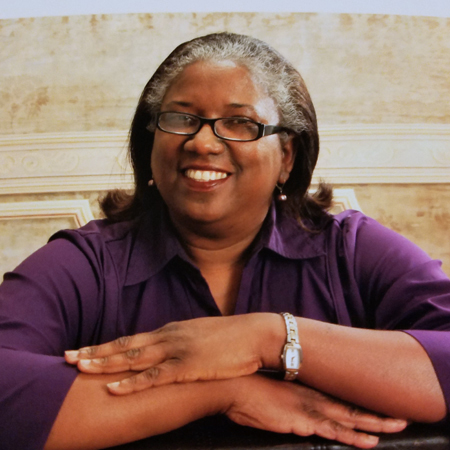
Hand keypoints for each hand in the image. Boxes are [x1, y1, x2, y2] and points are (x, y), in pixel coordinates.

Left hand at [65, 313, 284, 393]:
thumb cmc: (232, 338)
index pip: (132, 339)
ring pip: (133, 358)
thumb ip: (182, 344)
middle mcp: (169, 337)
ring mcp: (177, 350)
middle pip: (125, 345)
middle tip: (67, 356)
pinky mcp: (188, 366)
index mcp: (172, 331)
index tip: (85, 350)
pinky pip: (154, 376)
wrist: (256, 335)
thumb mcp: (201, 337)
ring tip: (79, 367)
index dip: (106, 346)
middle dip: (95, 352)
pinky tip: (113, 388)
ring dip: (105, 363)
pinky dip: (131, 383)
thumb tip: (169, 354)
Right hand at [226, 375, 407, 448]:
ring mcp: (308, 409)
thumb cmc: (251, 390)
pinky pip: (332, 431)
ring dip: (373, 425)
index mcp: (307, 390)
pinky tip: (369, 442)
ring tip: (395, 427)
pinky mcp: (301, 422)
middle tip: (401, 418)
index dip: (361, 404)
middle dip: (376, 415)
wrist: (235, 387)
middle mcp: (312, 398)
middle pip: (350, 408)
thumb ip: (289, 399)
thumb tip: (296, 406)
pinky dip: (353, 437)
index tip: (379, 407)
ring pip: (348, 418)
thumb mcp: (274, 392)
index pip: (340, 399)